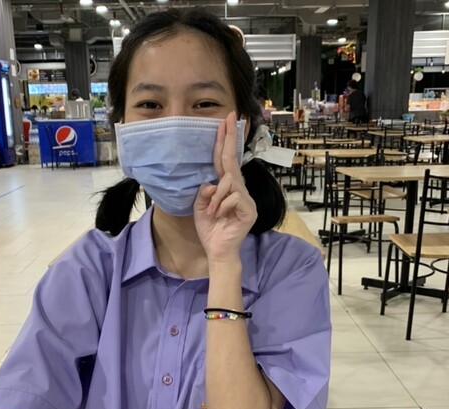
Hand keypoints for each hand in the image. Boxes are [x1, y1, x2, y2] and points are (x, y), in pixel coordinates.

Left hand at [193, 111, 257, 263]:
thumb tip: (212, 182)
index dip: (224, 142)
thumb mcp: (200, 206)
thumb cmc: (210, 229)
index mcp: (226, 187)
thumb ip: (204, 191)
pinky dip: (221, 206)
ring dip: (216, 198)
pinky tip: (219, 217)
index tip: (225, 122)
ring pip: (229, 182)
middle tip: (229, 118)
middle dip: (228, 139)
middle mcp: (239, 189)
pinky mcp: (249, 210)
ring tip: (212, 213)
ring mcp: (246, 199)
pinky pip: (233, 197)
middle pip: (232, 161)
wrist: (218, 251)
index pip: (225, 161)